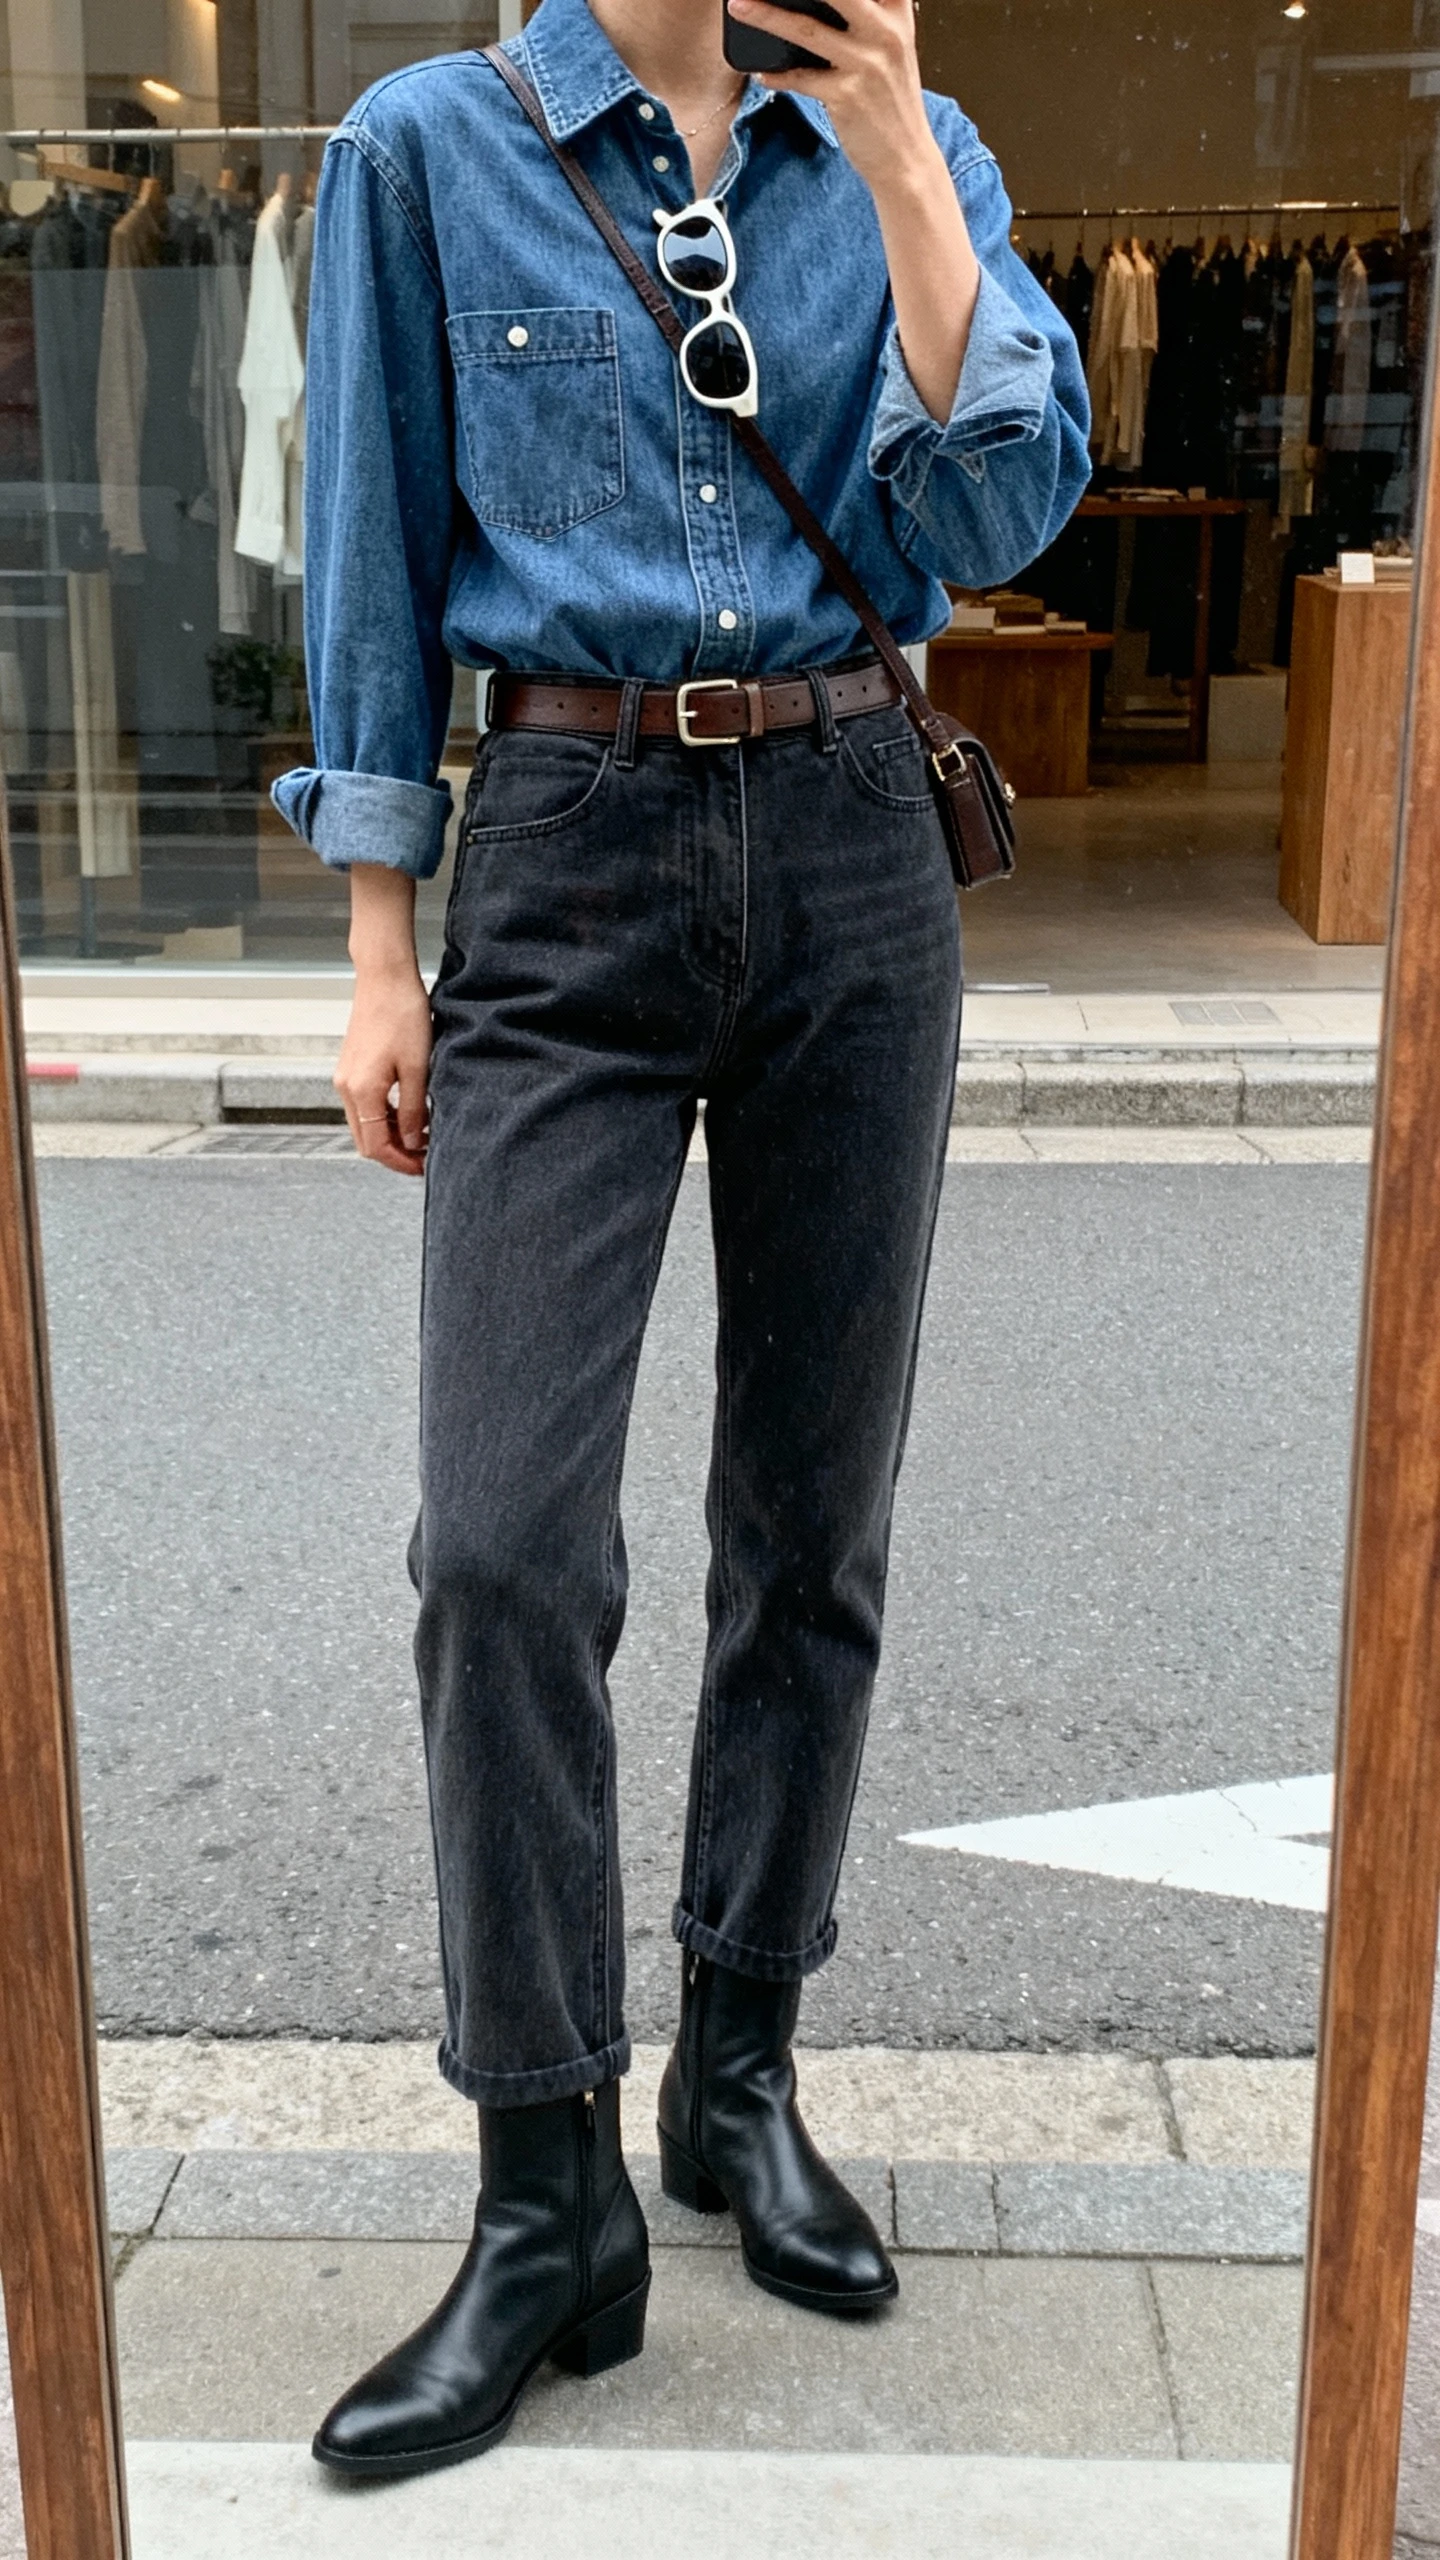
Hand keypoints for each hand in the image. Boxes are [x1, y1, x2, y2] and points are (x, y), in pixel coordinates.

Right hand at [336, 867, 430, 1175]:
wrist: (385, 977)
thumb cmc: (403, 1015)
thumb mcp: (418, 1068)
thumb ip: (413, 1110)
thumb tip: (413, 1143)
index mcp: (360, 1091)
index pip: (376, 1146)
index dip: (401, 1163)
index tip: (425, 1168)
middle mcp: (346, 1088)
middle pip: (366, 1139)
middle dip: (395, 1153)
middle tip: (426, 1157)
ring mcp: (345, 1077)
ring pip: (364, 1123)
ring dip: (391, 1135)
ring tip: (423, 1134)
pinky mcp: (351, 1067)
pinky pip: (364, 1105)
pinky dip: (384, 1116)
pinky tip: (409, 1112)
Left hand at [725, 0, 937, 196]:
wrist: (905, 158)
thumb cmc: (892, 102)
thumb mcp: (893, 49)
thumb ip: (870, 18)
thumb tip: (817, 6)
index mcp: (897, 15)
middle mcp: (885, 34)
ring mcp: (866, 65)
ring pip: (807, 30)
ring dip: (767, 16)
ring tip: (739, 5)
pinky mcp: (847, 97)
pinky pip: (801, 79)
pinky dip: (778, 76)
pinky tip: (763, 73)